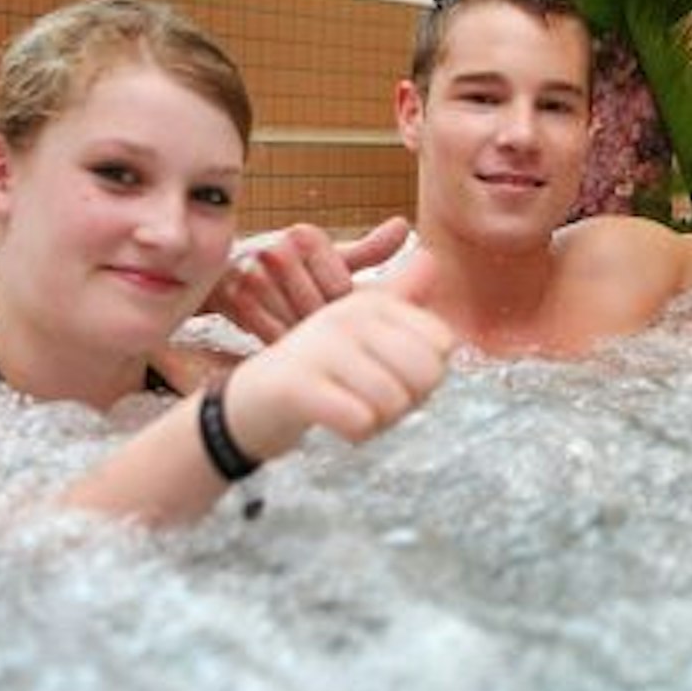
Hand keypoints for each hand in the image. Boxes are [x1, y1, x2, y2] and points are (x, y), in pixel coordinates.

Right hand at [206, 217, 410, 341]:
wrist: (229, 287)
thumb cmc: (292, 277)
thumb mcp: (330, 263)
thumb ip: (369, 251)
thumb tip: (404, 226)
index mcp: (304, 236)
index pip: (341, 289)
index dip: (339, 307)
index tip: (326, 302)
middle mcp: (275, 248)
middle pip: (319, 309)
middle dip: (320, 325)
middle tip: (315, 326)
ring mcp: (249, 272)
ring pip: (295, 326)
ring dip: (301, 339)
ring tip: (298, 335)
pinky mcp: (228, 296)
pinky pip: (268, 334)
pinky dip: (278, 343)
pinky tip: (281, 343)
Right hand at [220, 246, 452, 459]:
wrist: (249, 403)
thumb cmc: (319, 367)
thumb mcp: (360, 327)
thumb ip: (399, 297)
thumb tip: (431, 257)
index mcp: (372, 303)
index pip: (442, 343)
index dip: (429, 373)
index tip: (395, 376)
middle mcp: (348, 316)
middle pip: (426, 372)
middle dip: (410, 400)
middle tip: (376, 401)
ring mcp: (321, 348)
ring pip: (395, 401)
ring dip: (380, 421)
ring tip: (354, 410)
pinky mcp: (296, 386)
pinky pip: (360, 421)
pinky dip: (357, 433)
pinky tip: (339, 425)